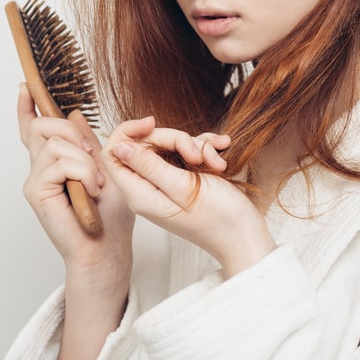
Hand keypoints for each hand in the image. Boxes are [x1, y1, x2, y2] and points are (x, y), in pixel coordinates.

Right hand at [17, 84, 133, 276]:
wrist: (108, 246)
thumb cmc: (112, 213)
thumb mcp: (110, 164)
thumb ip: (92, 140)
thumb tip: (75, 114)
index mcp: (57, 160)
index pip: (35, 128)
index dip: (27, 107)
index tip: (25, 87)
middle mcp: (41, 167)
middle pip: (43, 126)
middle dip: (70, 131)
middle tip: (91, 156)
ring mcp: (36, 179)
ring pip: (55, 143)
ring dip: (84, 160)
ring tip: (96, 184)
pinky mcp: (36, 191)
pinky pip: (58, 163)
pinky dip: (82, 172)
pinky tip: (90, 190)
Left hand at [102, 117, 275, 277]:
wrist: (245, 236)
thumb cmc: (218, 218)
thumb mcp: (183, 187)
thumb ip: (149, 166)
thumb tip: (120, 147)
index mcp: (140, 194)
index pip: (114, 154)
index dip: (128, 132)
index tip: (153, 123)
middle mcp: (149, 189)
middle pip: (146, 145)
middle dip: (174, 139)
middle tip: (197, 155)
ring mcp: (167, 184)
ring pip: (169, 146)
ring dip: (196, 146)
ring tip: (216, 162)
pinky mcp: (184, 180)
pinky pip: (186, 154)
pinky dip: (204, 150)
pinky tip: (221, 152)